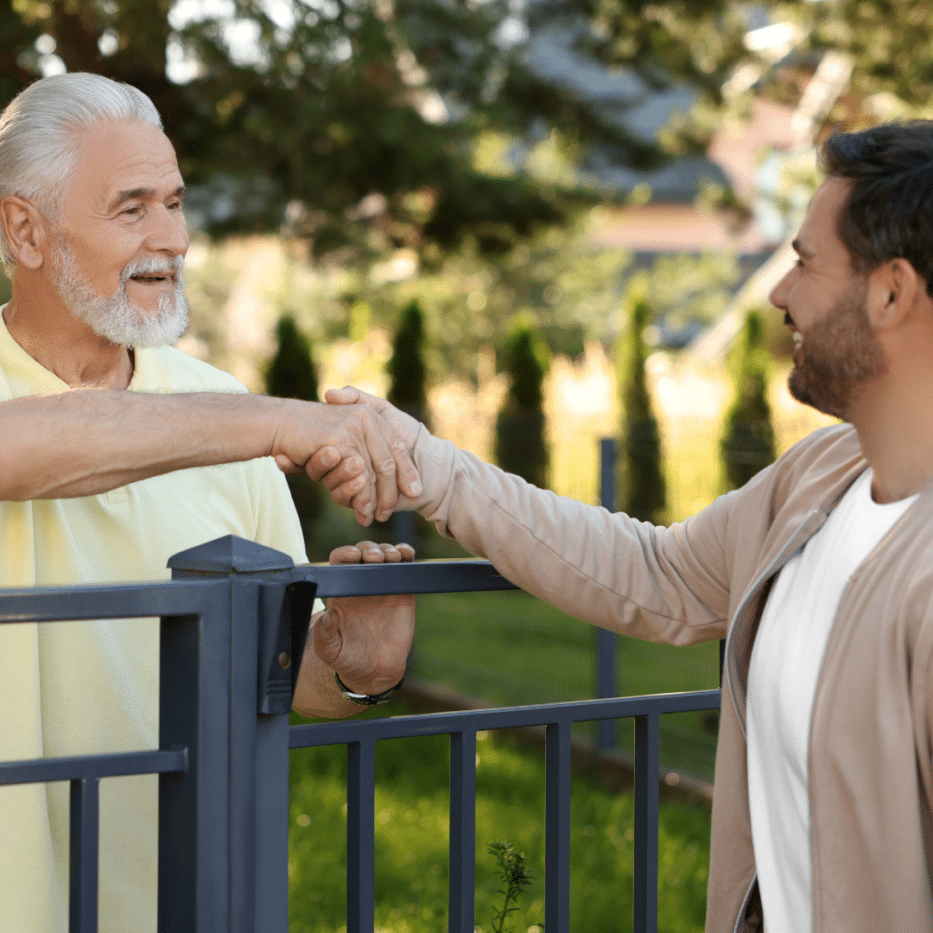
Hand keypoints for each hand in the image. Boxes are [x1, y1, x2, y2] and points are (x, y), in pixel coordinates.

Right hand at [270, 397, 420, 525]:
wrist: (278, 422)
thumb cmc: (305, 429)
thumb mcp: (338, 430)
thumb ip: (358, 443)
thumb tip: (375, 470)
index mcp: (370, 414)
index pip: (396, 447)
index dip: (407, 471)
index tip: (413, 491)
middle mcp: (366, 419)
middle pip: (388, 463)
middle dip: (391, 491)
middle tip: (388, 512)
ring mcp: (354, 429)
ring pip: (374, 473)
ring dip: (374, 499)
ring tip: (373, 516)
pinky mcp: (340, 440)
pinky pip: (357, 475)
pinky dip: (359, 497)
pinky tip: (360, 510)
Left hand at [310, 540, 415, 696]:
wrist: (376, 670)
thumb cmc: (347, 659)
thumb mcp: (330, 651)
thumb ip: (324, 636)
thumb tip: (325, 616)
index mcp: (341, 591)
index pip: (340, 562)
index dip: (345, 554)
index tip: (353, 556)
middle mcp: (361, 583)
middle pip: (363, 553)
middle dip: (369, 549)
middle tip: (375, 558)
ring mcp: (382, 584)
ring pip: (384, 555)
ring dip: (388, 549)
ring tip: (391, 557)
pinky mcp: (402, 590)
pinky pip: (404, 567)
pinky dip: (406, 554)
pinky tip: (406, 554)